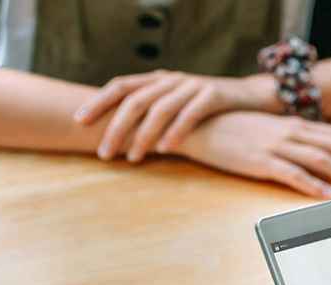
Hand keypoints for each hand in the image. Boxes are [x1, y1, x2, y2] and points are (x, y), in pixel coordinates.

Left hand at [73, 70, 277, 161]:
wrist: (251, 98)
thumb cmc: (210, 110)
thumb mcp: (178, 105)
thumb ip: (155, 113)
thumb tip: (124, 134)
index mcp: (158, 80)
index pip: (120, 87)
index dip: (98, 102)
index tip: (79, 122)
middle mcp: (171, 80)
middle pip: (135, 101)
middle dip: (116, 128)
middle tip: (105, 154)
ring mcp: (192, 86)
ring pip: (160, 109)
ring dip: (143, 135)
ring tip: (134, 159)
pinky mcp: (213, 96)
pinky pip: (191, 114)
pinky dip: (177, 131)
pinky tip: (166, 149)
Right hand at [180, 112, 330, 197]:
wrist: (200, 124)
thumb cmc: (234, 130)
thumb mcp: (269, 130)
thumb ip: (294, 138)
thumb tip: (315, 149)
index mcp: (296, 126)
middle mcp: (292, 133)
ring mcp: (277, 146)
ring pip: (321, 159)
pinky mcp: (262, 162)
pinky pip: (292, 174)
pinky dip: (312, 184)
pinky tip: (328, 195)